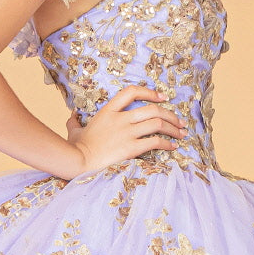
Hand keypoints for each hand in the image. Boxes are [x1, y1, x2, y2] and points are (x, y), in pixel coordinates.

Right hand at [65, 86, 187, 177]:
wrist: (77, 162)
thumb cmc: (75, 148)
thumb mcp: (74, 130)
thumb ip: (74, 121)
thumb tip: (72, 116)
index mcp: (108, 111)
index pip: (131, 92)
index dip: (149, 92)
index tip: (162, 98)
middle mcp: (120, 119)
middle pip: (152, 109)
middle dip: (170, 114)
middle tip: (179, 122)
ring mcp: (126, 133)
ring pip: (157, 123)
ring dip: (173, 128)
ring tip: (181, 133)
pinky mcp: (130, 148)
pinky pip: (155, 142)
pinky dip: (167, 144)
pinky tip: (173, 147)